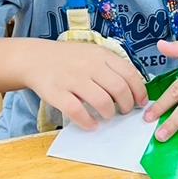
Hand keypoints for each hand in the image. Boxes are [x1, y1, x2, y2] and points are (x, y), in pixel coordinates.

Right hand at [21, 38, 147, 130]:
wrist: (36, 58)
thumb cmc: (70, 59)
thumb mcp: (93, 54)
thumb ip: (112, 67)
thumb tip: (134, 89)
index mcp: (102, 55)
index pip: (129, 74)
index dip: (139, 91)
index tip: (141, 102)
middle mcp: (89, 66)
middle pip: (119, 89)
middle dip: (126, 105)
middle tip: (124, 111)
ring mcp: (72, 79)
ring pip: (101, 101)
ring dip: (109, 114)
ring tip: (108, 116)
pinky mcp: (57, 93)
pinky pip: (77, 111)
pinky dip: (88, 122)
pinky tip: (91, 125)